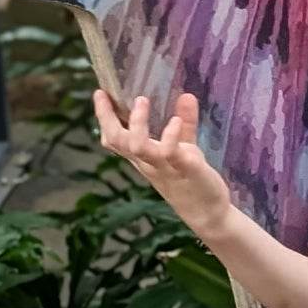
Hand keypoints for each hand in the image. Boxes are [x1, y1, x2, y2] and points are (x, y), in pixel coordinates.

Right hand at [93, 88, 232, 239]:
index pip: (115, 138)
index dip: (103, 117)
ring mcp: (164, 166)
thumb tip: (186, 96)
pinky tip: (175, 121)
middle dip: (107, 118)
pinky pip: (170, 154)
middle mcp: (148, 162)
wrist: (208, 214)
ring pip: (138, 147)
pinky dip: (170, 136)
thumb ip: (184, 124)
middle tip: (107, 95)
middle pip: (117, 141)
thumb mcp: (185, 148)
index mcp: (144, 157)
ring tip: (141, 100)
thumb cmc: (191, 180)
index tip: (99, 93)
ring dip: (137, 124)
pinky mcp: (184, 170)